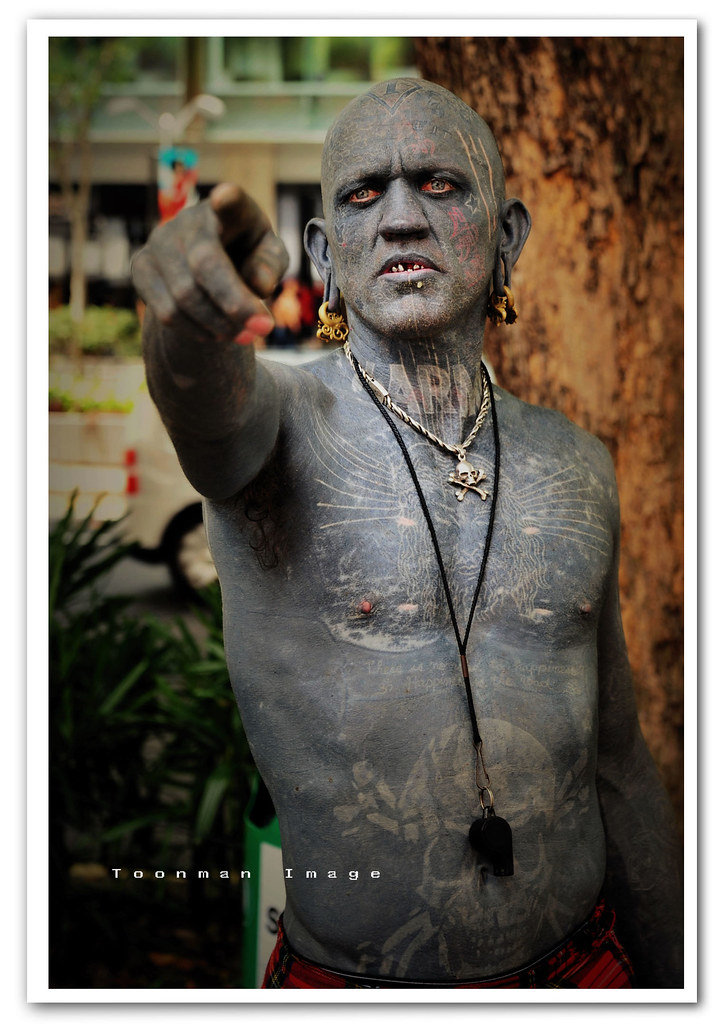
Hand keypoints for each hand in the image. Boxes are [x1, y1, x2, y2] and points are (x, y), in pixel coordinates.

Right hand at [132, 183, 288, 345]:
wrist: (206, 264)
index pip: (229, 201)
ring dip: (218, 325)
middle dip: (235, 305)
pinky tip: (216, 333)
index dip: (227, 200)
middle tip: (264, 329)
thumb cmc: (247, 254)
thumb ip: (270, 265)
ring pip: (183, 297)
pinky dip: (196, 331)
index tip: (225, 197)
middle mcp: (187, 220)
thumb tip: (258, 285)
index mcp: (230, 209)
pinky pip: (166, 312)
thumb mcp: (269, 256)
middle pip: (205, 266)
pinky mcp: (140, 267)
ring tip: (245, 335)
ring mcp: (158, 241)